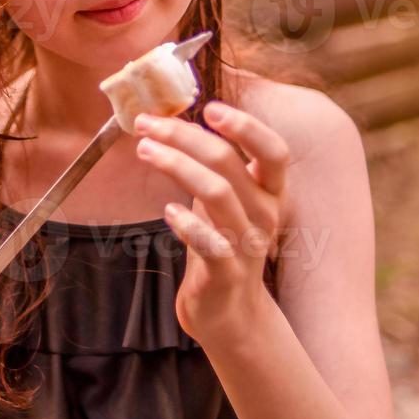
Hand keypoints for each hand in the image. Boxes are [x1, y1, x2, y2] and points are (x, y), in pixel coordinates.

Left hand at [133, 100, 290, 344]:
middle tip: (147, 123)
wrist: (228, 311)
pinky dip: (187, 224)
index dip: (246, 126)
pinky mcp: (226, 274)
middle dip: (184, 136)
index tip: (210, 107)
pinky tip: (167, 210)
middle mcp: (264, 215)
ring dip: (177, 165)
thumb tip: (174, 122)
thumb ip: (211, 166)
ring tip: (144, 150)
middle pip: (229, 162)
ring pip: (217, 194)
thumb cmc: (221, 244)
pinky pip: (210, 243)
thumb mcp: (223, 200)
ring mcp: (247, 245)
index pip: (273, 151)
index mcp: (269, 192)